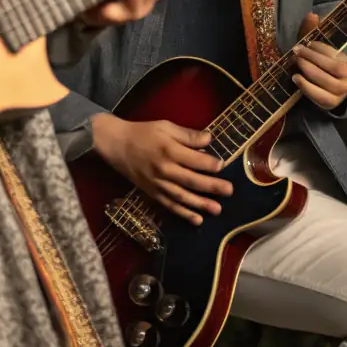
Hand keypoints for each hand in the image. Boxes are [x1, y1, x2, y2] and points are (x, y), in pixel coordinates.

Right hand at [92, 114, 232, 225]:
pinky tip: (197, 219)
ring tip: (217, 210)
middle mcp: (164, 170)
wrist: (117, 145)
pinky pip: (170, 205)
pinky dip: (183, 213)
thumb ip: (187, 135)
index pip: (193, 159)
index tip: (222, 166)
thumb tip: (209, 138)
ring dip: (200, 204)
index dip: (209, 163)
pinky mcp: (152, 193)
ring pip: (182, 197)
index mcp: (168, 150)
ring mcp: (158, 184)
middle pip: (191, 180)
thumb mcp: (165, 126)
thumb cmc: (143, 133)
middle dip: (211, 187)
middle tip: (229, 191)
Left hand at [291, 11, 346, 110]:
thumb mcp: (315, 48)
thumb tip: (312, 15)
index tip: (305, 43)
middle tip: (297, 52)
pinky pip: (320, 96)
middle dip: (313, 58)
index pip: (334, 53)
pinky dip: (307, 87)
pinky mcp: (330, 103)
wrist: (326, 91)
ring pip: (327, 82)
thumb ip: (313, 31)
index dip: (319, 48)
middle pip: (333, 67)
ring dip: (310, 72)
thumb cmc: (319, 65)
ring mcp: (340, 91)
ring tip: (296, 65)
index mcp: (346, 61)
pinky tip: (296, 79)